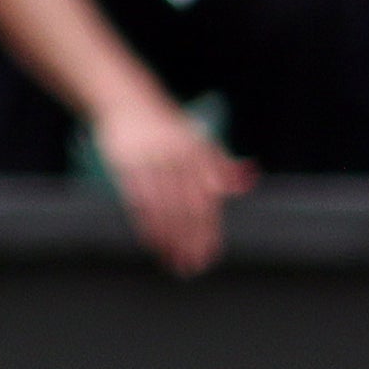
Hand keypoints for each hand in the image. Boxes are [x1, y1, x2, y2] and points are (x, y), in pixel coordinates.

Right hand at [97, 87, 247, 271]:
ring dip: (168, 238)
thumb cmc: (167, 128)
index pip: (208, 201)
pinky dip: (145, 223)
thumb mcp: (199, 140)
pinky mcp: (125, 163)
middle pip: (186, 209)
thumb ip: (220, 164)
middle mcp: (177, 157)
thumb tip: (243, 184)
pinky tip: (150, 240)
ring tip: (171, 260)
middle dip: (190, 241)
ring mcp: (150, 160)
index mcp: (198, 153)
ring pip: (163, 208)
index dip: (208, 231)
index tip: (208, 255)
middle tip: (191, 266)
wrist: (127, 102)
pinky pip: (137, 200)